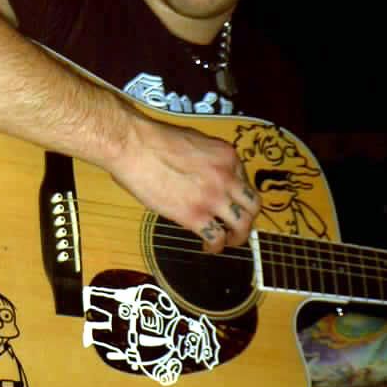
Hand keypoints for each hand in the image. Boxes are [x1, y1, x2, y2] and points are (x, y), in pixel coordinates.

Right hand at [109, 113, 259, 253]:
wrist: (134, 147)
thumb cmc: (153, 140)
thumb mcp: (193, 142)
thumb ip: (206, 160)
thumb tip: (202, 175)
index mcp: (227, 156)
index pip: (244, 181)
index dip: (237, 195)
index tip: (229, 202)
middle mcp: (227, 176)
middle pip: (253, 205)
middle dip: (248, 218)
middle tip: (238, 226)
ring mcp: (213, 197)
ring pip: (242, 224)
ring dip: (238, 237)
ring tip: (228, 241)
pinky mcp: (195, 215)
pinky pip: (216, 237)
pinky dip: (215, 246)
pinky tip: (207, 246)